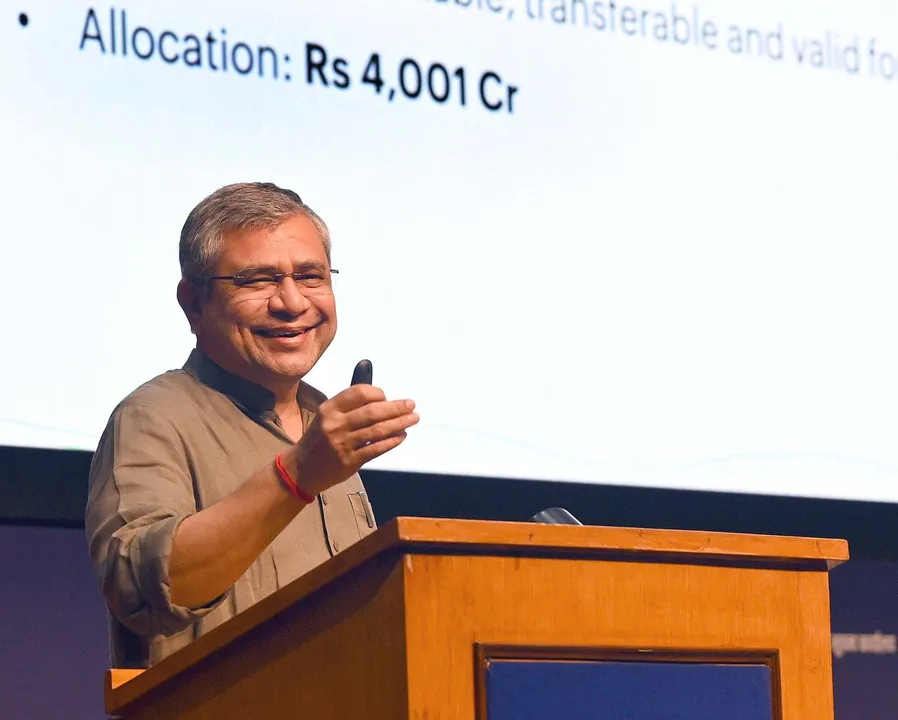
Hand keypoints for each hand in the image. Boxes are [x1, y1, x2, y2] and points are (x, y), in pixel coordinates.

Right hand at [286, 385, 418, 496]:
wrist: (301, 469)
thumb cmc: (320, 438)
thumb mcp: (328, 416)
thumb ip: (350, 405)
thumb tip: (381, 395)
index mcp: (329, 408)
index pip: (359, 393)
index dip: (378, 393)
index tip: (388, 398)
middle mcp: (335, 424)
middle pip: (372, 411)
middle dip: (396, 408)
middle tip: (411, 406)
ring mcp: (342, 444)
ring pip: (377, 430)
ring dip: (399, 423)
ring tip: (412, 419)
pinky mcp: (349, 461)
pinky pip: (376, 449)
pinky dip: (392, 441)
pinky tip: (401, 436)